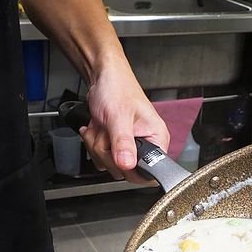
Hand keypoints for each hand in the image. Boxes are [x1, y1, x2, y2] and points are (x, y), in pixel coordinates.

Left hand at [80, 60, 169, 182]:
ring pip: (111, 166)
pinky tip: (98, 130)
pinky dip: (94, 144)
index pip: (149, 172)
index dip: (131, 168)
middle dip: (108, 152)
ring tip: (103, 127)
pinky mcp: (116, 147)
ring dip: (98, 146)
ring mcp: (130, 148)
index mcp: (157, 139)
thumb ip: (123, 142)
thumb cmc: (117, 89)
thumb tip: (127, 164)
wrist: (102, 79)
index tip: (119, 153)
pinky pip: (102, 159)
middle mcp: (146, 146)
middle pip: (125, 171)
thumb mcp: (119, 116)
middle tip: (108, 132)